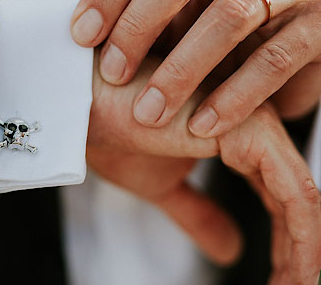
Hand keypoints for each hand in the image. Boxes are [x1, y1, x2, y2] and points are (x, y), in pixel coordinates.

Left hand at [72, 0, 320, 137]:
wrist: (280, 77)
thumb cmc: (209, 44)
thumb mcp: (169, 24)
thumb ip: (130, 17)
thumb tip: (72, 33)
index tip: (80, 37)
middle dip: (140, 23)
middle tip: (111, 74)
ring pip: (231, 13)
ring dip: (183, 69)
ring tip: (150, 112)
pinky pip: (275, 57)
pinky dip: (234, 95)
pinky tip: (203, 126)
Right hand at [88, 55, 320, 281]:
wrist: (78, 108)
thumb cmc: (107, 130)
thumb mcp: (160, 187)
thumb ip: (198, 214)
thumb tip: (231, 250)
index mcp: (235, 135)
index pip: (278, 194)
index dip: (286, 240)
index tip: (281, 280)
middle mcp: (254, 124)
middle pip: (295, 198)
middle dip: (300, 250)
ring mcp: (256, 124)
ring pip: (302, 198)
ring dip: (303, 250)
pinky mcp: (252, 132)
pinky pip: (294, 193)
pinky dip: (301, 235)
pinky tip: (294, 268)